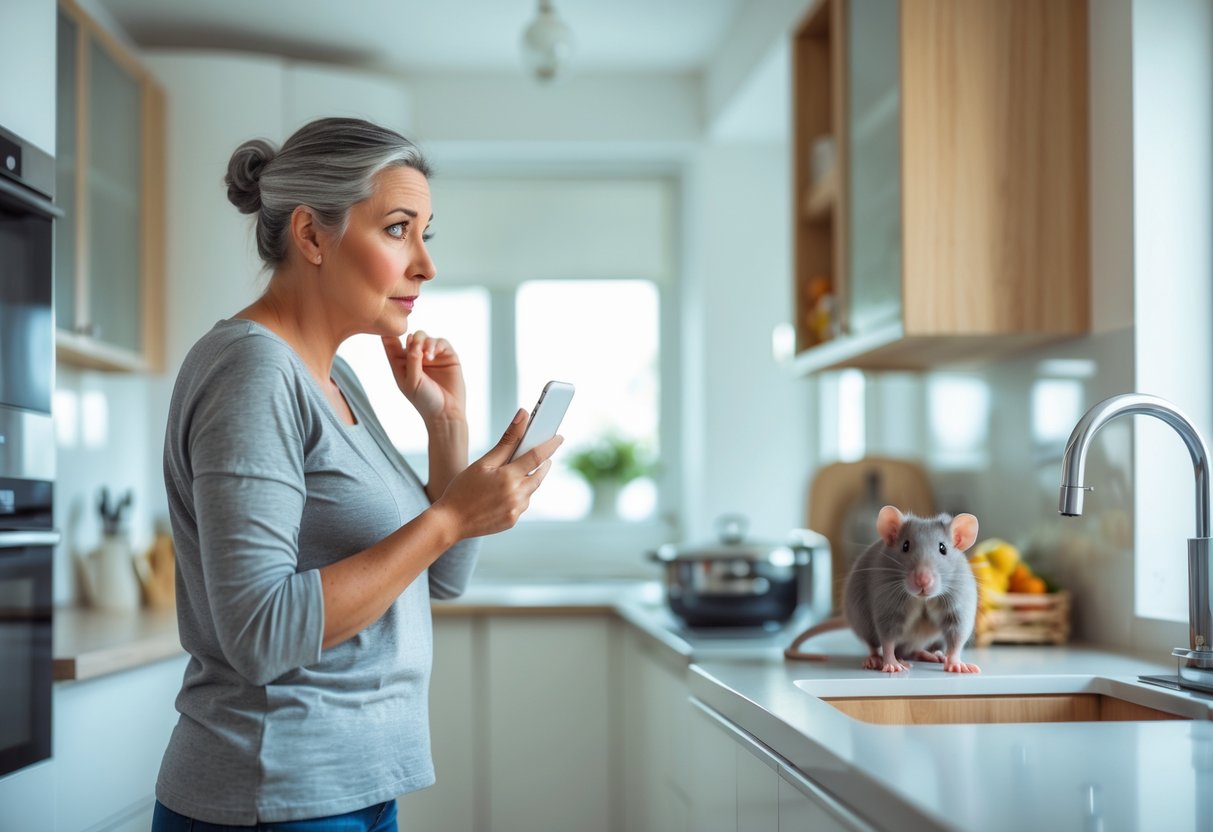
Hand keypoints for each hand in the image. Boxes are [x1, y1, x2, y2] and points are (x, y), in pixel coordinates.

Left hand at [382, 330, 465, 422]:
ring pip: (425, 337)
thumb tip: (412, 339)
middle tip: (416, 348)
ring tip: (427, 356)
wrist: (446, 412)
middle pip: (410, 337)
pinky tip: (433, 356)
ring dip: (425, 342)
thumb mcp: (411, 381)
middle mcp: (416, 358)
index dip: (388, 334)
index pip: (392, 344)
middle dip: (412, 339)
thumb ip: (411, 360)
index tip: (387, 328)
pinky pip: (441, 342)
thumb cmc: (424, 400)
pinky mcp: (447, 355)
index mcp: (401, 364)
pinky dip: (436, 345)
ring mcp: (432, 356)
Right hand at [433, 409, 562, 538]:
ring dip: (528, 480)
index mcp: (509, 477)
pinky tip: (503, 492)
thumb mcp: (483, 462)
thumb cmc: (462, 489)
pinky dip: (519, 494)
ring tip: (513, 474)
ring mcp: (516, 510)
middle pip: (539, 474)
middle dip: (542, 464)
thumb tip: (523, 416)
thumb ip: (507, 440)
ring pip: (531, 490)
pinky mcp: (513, 520)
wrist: (450, 522)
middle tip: (540, 455)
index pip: (538, 456)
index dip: (551, 445)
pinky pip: (523, 503)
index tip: (559, 438)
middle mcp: (517, 495)